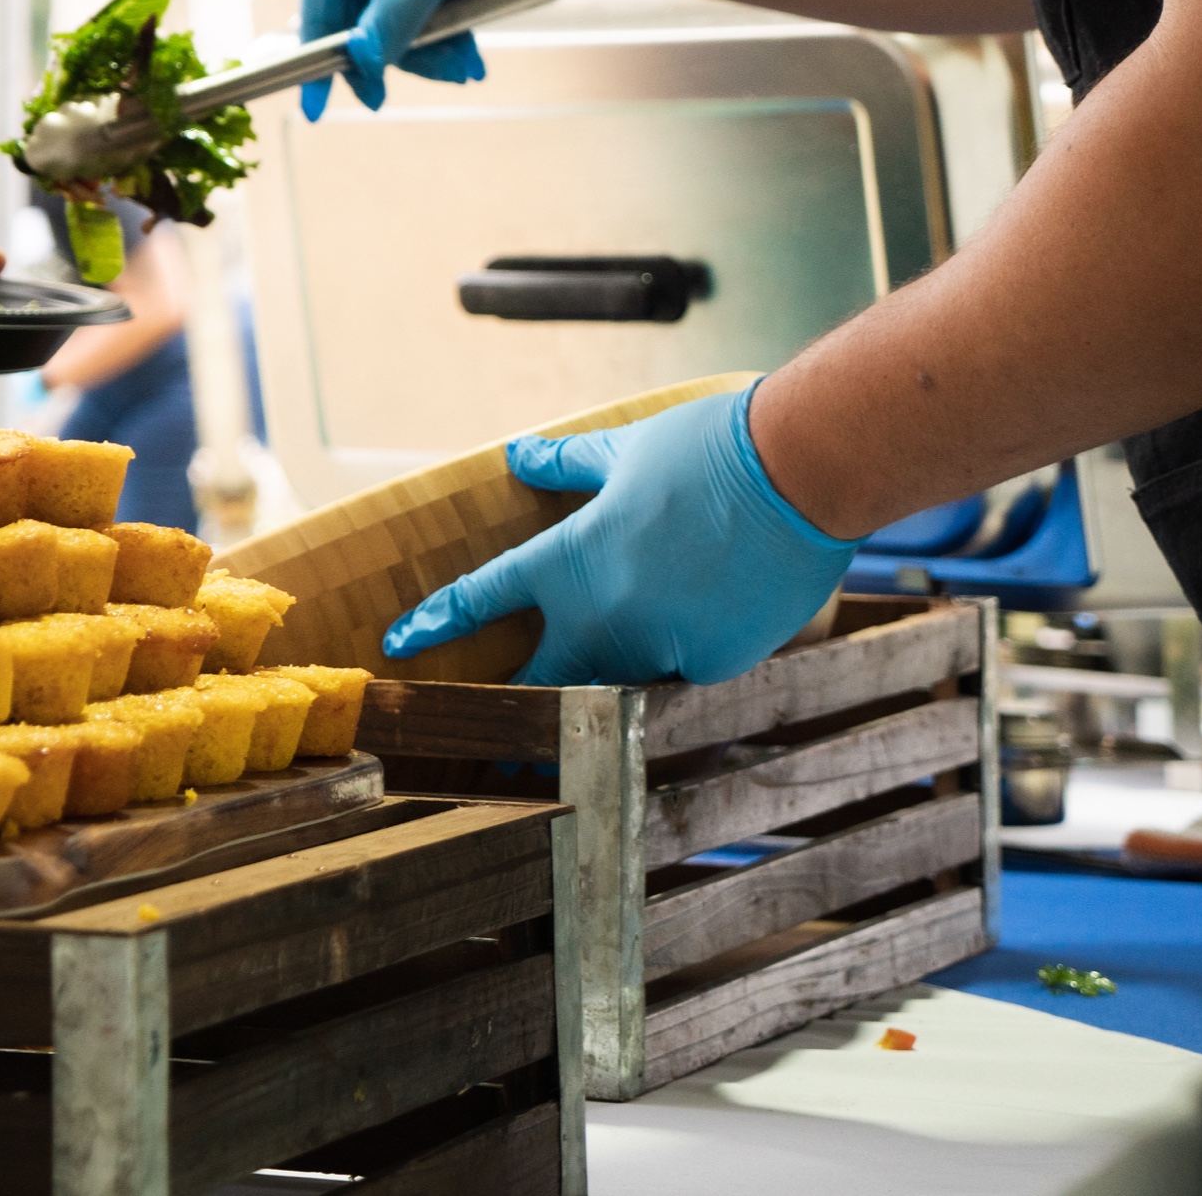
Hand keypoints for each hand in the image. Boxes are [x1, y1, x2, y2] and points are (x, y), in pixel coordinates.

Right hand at [298, 0, 570, 115]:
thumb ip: (390, 20)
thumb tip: (362, 66)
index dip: (315, 46)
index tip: (316, 101)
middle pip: (356, 16)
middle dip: (383, 53)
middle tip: (385, 97)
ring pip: (393, 28)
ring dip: (424, 54)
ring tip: (461, 68)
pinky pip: (424, 25)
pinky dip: (444, 46)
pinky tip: (470, 61)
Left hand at [381, 386, 855, 684]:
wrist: (801, 470)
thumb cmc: (709, 449)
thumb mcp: (625, 451)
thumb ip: (567, 466)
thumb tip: (519, 456)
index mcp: (572, 558)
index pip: (487, 597)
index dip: (438, 621)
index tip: (399, 647)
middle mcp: (605, 614)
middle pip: (543, 679)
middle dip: (514, 719)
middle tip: (494, 752)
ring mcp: (660, 645)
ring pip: (616, 681)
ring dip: (603, 685)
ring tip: (595, 714)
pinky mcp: (714, 663)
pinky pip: (681, 670)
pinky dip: (680, 653)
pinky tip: (707, 619)